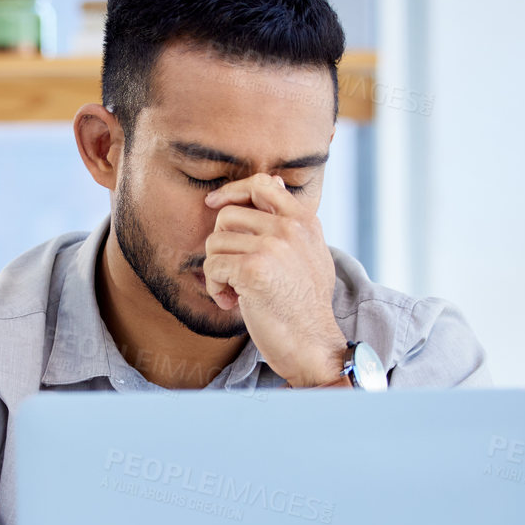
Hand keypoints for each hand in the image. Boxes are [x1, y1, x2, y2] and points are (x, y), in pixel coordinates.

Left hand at [202, 173, 347, 387]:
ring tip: (236, 292)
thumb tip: (272, 180)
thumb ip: (290, 220)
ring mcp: (272, 247)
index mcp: (304, 221)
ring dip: (217, 272)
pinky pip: (212, 267)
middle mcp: (289, 228)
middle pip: (227, 216)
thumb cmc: (305, 304)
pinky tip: (232, 302)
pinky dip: (214, 288)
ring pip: (215, 243)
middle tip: (233, 273)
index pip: (261, 184)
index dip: (232, 191)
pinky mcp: (253, 270)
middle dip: (221, 245)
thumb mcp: (310, 252)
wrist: (312, 344)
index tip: (213, 203)